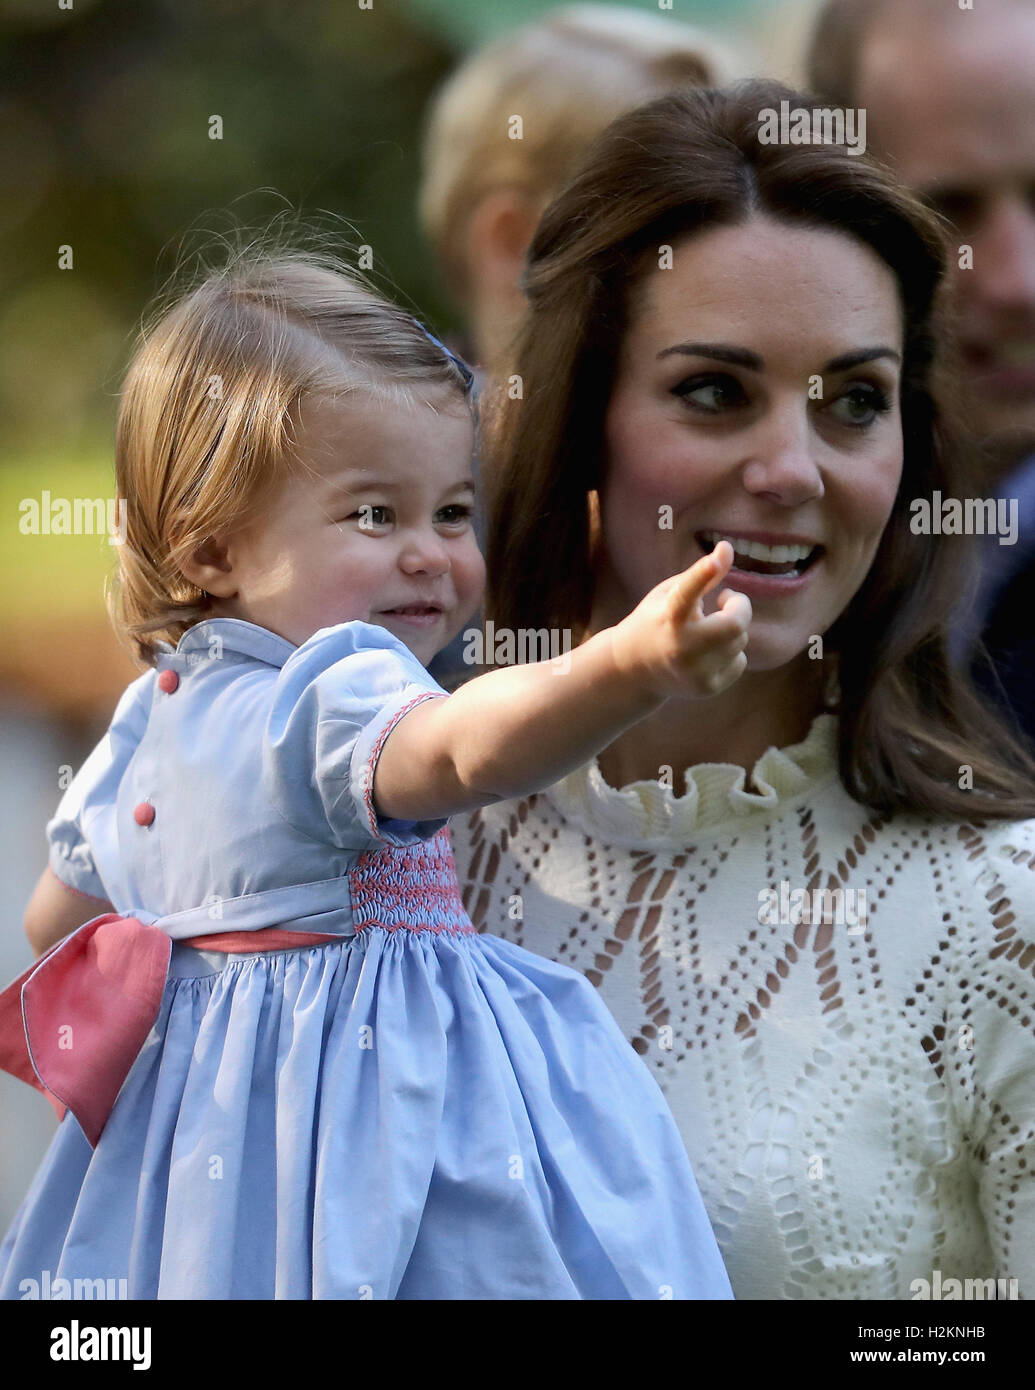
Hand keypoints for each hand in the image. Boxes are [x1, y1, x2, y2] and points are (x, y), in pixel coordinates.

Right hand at [610, 541, 751, 698]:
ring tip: (706, 630)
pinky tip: (707, 653)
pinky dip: (730, 652)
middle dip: (739, 607)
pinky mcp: (708, 688)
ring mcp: (695, 671)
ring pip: (740, 640)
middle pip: (735, 624)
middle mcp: (682, 646)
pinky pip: (740, 661)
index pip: (687, 592)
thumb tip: (728, 548)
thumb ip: (700, 573)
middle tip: (726, 600)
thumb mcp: (669, 593)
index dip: (702, 574)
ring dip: (730, 629)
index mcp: (668, 616)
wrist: (634, 669)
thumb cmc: (656, 620)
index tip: (716, 557)